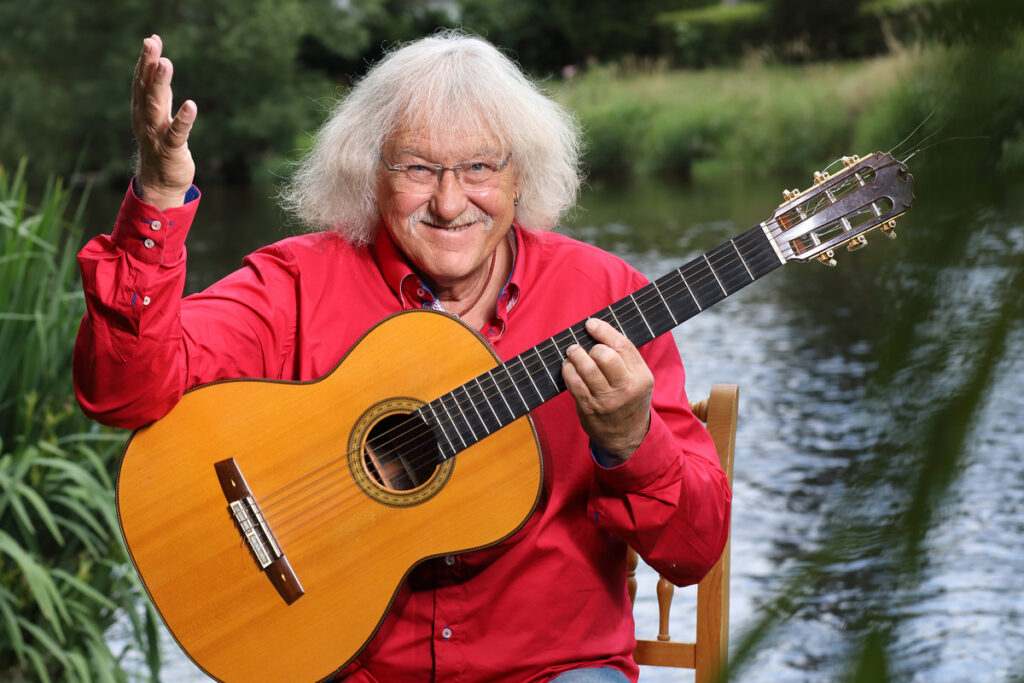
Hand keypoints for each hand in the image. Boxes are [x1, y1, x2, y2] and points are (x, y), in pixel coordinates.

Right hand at [131, 34, 196, 209]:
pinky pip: (178, 133)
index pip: (141, 81)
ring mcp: (157, 134)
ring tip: (166, 64)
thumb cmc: (160, 144)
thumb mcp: (158, 114)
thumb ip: (159, 90)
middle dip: (148, 65)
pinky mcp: (171, 149)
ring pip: (157, 106)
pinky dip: (184, 119)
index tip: (152, 39)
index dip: (145, 60)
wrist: (159, 182)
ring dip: (161, 84)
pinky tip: (191, 105)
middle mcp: (146, 119)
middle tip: (152, 44)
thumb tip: (159, 62)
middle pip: (145, 88)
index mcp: (142, 110)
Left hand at [562, 317, 653, 464]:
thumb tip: (599, 330)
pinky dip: (568, 370)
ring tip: (572, 352)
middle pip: (604, 356)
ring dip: (575, 355)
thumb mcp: (639, 379)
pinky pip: (574, 383)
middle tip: (584, 346)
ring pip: (586, 368)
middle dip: (591, 346)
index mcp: (641, 377)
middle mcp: (626, 388)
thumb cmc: (630, 400)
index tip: (591, 323)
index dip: (603, 330)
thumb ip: (626, 358)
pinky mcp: (589, 408)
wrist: (626, 437)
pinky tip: (568, 366)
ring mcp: (607, 400)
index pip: (622, 346)